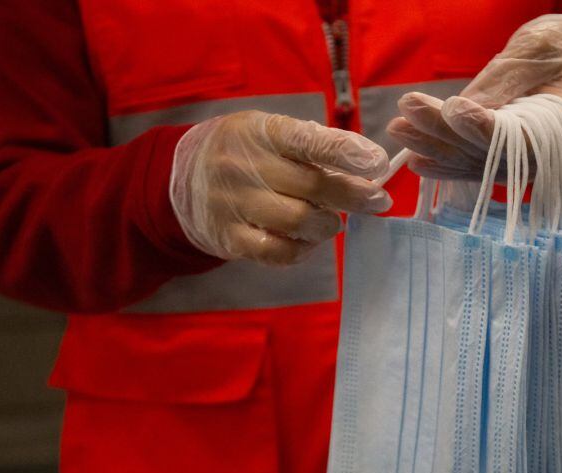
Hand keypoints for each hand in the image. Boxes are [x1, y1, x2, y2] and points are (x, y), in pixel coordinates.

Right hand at [171, 110, 391, 264]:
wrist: (182, 176)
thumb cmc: (246, 152)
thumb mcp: (272, 133)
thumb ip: (315, 146)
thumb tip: (369, 167)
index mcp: (263, 131)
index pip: (309, 140)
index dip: (347, 152)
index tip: (378, 163)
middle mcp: (247, 164)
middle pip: (313, 185)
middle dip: (354, 195)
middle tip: (378, 201)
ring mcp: (236, 202)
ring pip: (299, 221)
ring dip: (328, 225)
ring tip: (332, 221)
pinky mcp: (230, 236)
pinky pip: (277, 251)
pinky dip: (303, 249)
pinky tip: (308, 240)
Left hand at [386, 14, 561, 179]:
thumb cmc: (556, 52)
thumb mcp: (536, 52)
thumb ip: (504, 80)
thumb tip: (467, 106)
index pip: (518, 138)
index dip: (482, 127)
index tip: (453, 109)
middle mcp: (541, 157)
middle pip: (485, 152)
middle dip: (443, 132)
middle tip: (407, 109)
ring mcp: (518, 165)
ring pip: (471, 161)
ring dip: (432, 146)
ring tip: (398, 127)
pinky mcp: (499, 164)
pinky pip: (469, 167)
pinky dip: (441, 164)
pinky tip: (414, 161)